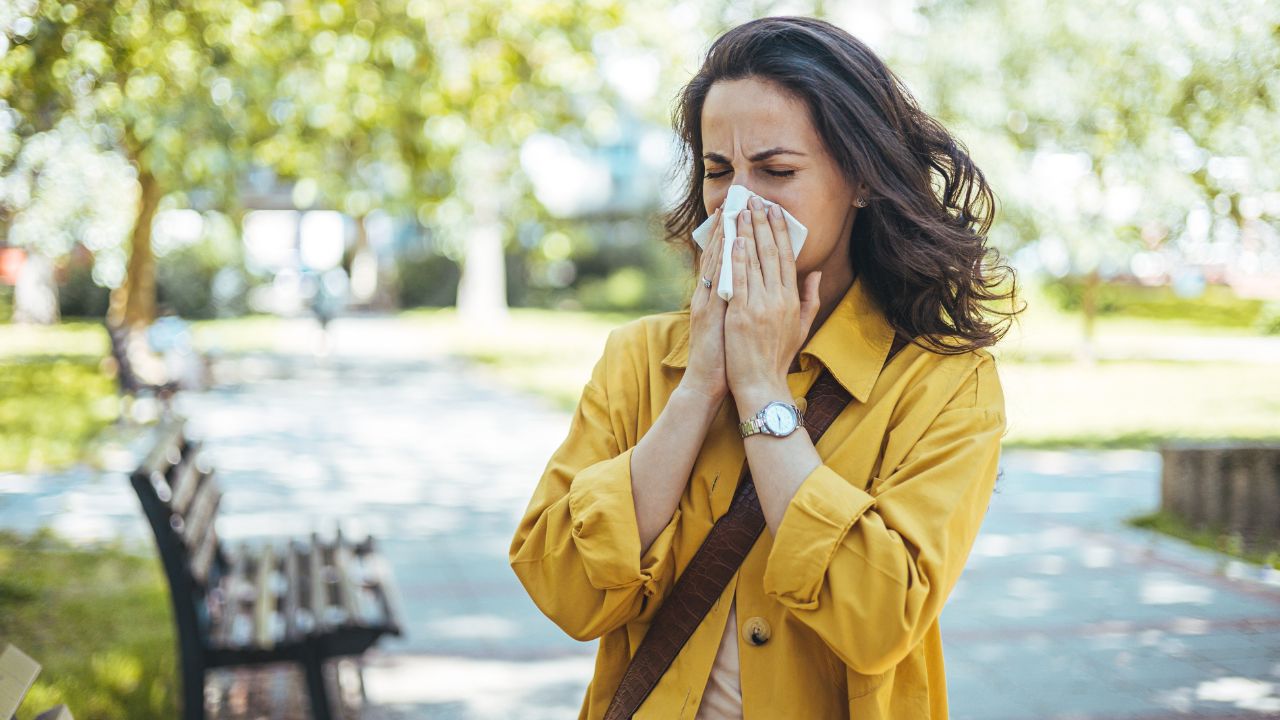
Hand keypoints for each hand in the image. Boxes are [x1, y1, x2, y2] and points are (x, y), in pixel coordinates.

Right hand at [681, 204, 729, 404]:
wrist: (707, 383)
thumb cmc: (726, 358)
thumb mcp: (735, 326)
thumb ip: (742, 304)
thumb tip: (756, 288)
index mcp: (717, 298)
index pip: (725, 260)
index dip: (733, 235)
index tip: (742, 212)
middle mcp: (708, 296)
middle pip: (717, 254)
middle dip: (727, 226)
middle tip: (735, 200)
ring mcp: (705, 302)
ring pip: (714, 262)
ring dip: (721, 235)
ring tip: (729, 211)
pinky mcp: (706, 312)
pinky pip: (714, 281)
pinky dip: (720, 260)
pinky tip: (727, 242)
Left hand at [725, 196, 822, 403]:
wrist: (761, 383)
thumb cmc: (778, 357)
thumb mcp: (801, 327)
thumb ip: (810, 298)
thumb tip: (815, 272)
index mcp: (792, 300)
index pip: (786, 257)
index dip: (780, 232)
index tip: (775, 211)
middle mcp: (777, 299)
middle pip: (770, 253)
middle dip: (762, 224)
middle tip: (755, 201)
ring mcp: (759, 306)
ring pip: (753, 262)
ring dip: (747, 234)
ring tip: (740, 211)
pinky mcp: (740, 314)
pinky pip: (738, 280)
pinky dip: (736, 259)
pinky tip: (733, 240)